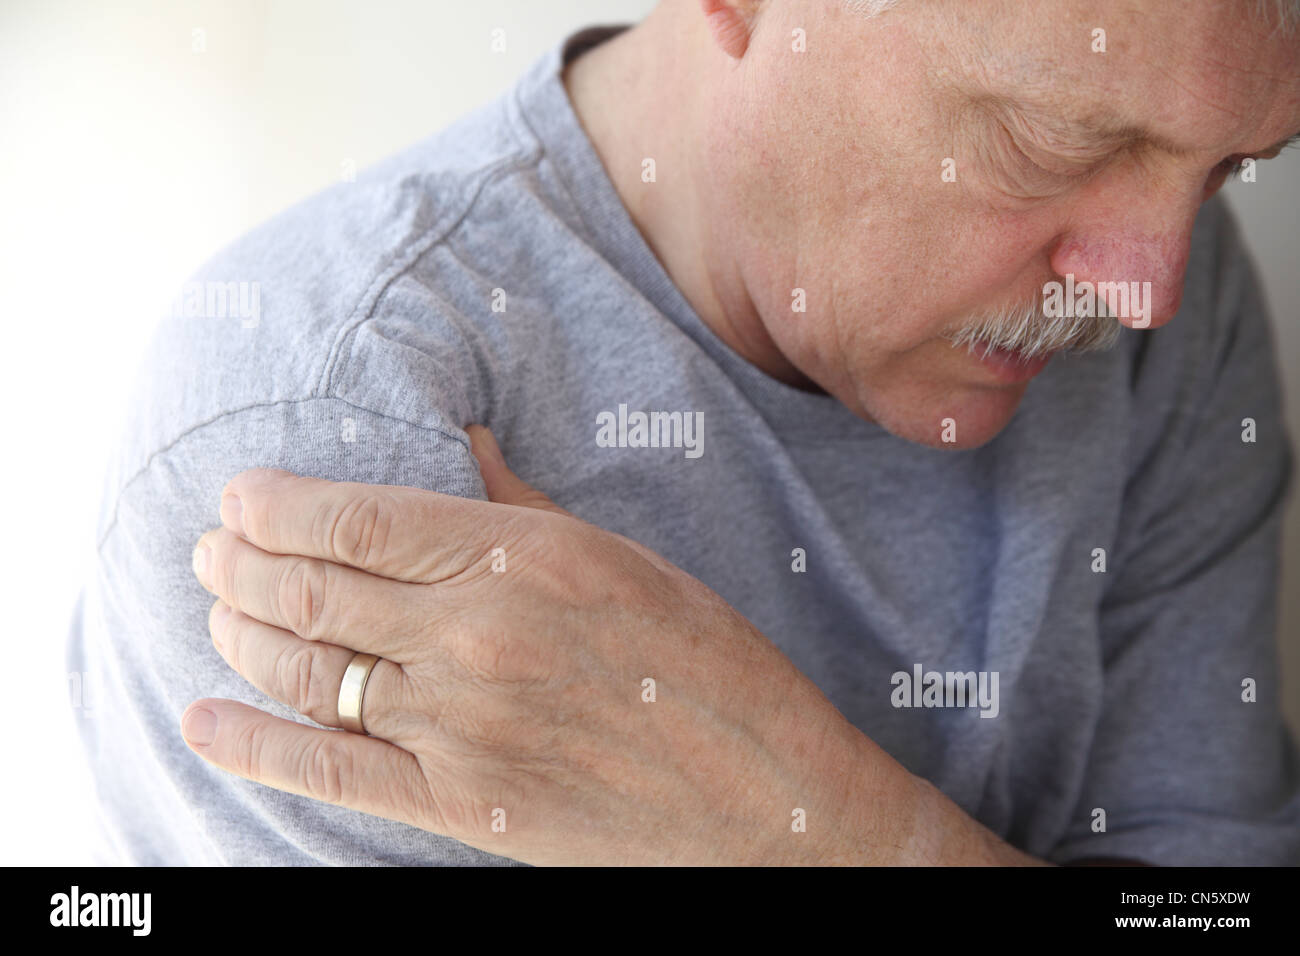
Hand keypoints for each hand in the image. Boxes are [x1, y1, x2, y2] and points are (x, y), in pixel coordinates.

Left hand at [183, 427, 986, 863]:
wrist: (759, 793)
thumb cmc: (705, 661)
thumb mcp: (623, 557)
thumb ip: (523, 502)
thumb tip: (462, 440)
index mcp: (523, 558)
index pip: (358, 518)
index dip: (277, 504)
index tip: (238, 497)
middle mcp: (477, 635)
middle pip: (312, 589)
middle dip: (238, 563)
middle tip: (209, 550)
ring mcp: (461, 724)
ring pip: (307, 670)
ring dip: (240, 633)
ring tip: (216, 610)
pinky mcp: (459, 802)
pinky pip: (327, 771)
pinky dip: (251, 744)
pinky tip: (204, 717)